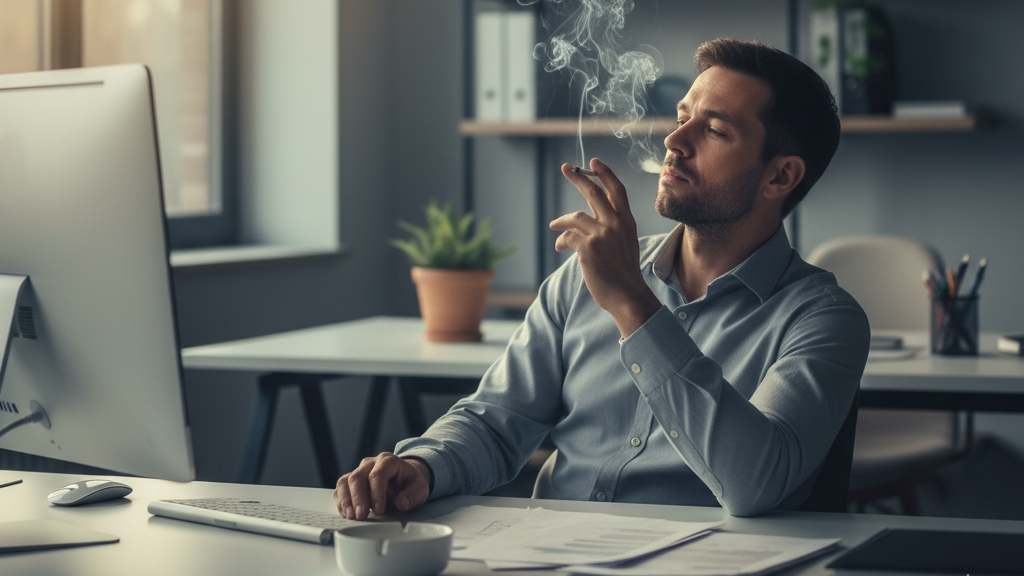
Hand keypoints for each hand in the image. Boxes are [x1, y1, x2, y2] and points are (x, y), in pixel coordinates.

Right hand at [334, 453, 431, 519]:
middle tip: (361, 516)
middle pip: (358, 477)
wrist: (403, 480)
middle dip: (358, 498)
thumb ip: (412, 495)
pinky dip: (341, 501)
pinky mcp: (351, 482)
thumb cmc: (410, 483)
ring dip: (345, 500)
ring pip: (345, 482)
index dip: (376, 493)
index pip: (378, 474)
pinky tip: (346, 513)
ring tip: (351, 516)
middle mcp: (370, 463)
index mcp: (388, 461)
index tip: (379, 510)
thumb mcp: (419, 489)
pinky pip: (340, 489)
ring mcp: (359, 471)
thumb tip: (402, 503)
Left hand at [550, 159, 661, 337]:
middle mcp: (616, 224)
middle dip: (578, 177)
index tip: (593, 162)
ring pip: (575, 216)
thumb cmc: (623, 274)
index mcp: (627, 221)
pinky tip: (561, 247)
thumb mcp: (625, 245)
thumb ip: (610, 229)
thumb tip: (582, 224)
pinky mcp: (588, 248)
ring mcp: (602, 235)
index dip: (604, 173)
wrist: (627, 296)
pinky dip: (562, 241)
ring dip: (562, 221)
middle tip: (566, 168)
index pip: (616, 190)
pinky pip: (568, 237)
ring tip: (555, 226)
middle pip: (594, 192)